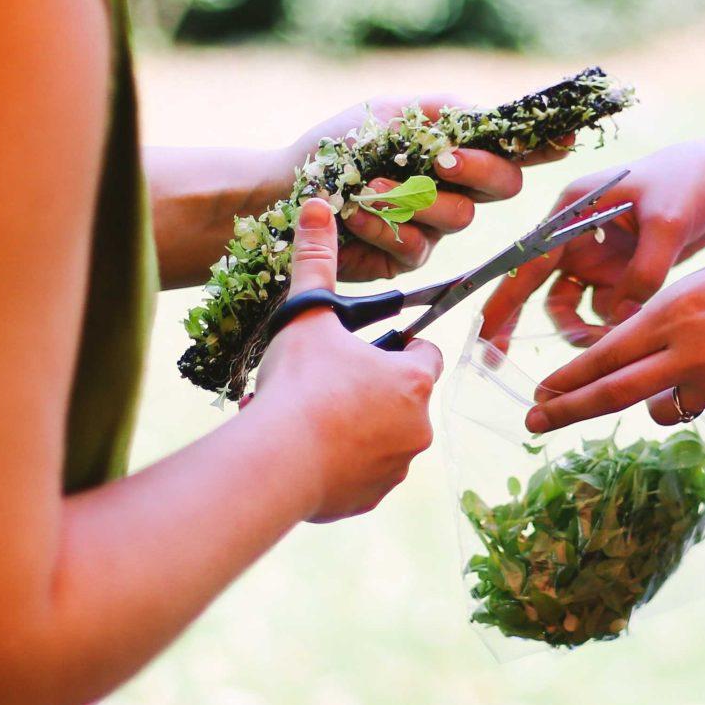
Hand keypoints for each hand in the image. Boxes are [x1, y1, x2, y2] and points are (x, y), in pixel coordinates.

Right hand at [251, 201, 442, 519]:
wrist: (277, 462)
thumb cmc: (300, 383)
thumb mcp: (308, 315)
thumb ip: (317, 261)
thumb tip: (319, 204)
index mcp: (413, 380)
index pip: (427, 353)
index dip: (403, 343)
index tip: (378, 342)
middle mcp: (417, 427)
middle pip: (404, 399)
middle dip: (374, 388)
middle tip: (331, 380)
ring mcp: (395, 469)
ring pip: (383, 440)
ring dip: (357, 429)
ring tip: (313, 418)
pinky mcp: (367, 500)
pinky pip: (360, 477)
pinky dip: (340, 467)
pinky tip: (307, 454)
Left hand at [286, 95, 568, 281]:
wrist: (280, 188)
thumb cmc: (334, 146)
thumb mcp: (388, 114)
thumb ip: (440, 112)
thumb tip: (489, 115)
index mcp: (456, 148)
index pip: (513, 146)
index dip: (545, 145)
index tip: (564, 139)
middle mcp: (455, 188)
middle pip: (504, 185)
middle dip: (479, 171)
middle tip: (443, 161)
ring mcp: (433, 226)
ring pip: (460, 218)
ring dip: (414, 198)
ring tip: (370, 184)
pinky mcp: (405, 260)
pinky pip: (417, 246)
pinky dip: (384, 226)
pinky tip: (355, 213)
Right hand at [478, 139, 704, 348]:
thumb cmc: (691, 182)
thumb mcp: (668, 222)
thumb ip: (645, 271)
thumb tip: (622, 319)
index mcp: (574, 207)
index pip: (529, 258)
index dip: (505, 298)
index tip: (486, 333)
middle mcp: (577, 231)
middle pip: (536, 285)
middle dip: (519, 320)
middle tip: (499, 359)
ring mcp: (598, 253)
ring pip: (571, 303)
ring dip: (579, 328)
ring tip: (602, 346)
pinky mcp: (620, 270)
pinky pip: (603, 307)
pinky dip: (611, 324)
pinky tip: (631, 331)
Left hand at [522, 236, 704, 433]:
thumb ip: (676, 315)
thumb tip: (650, 352)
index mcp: (675, 308)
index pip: (605, 352)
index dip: (569, 377)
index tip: (540, 394)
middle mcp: (688, 347)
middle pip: (613, 391)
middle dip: (568, 410)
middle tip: (532, 425)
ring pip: (662, 407)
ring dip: (654, 403)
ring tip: (678, 378)